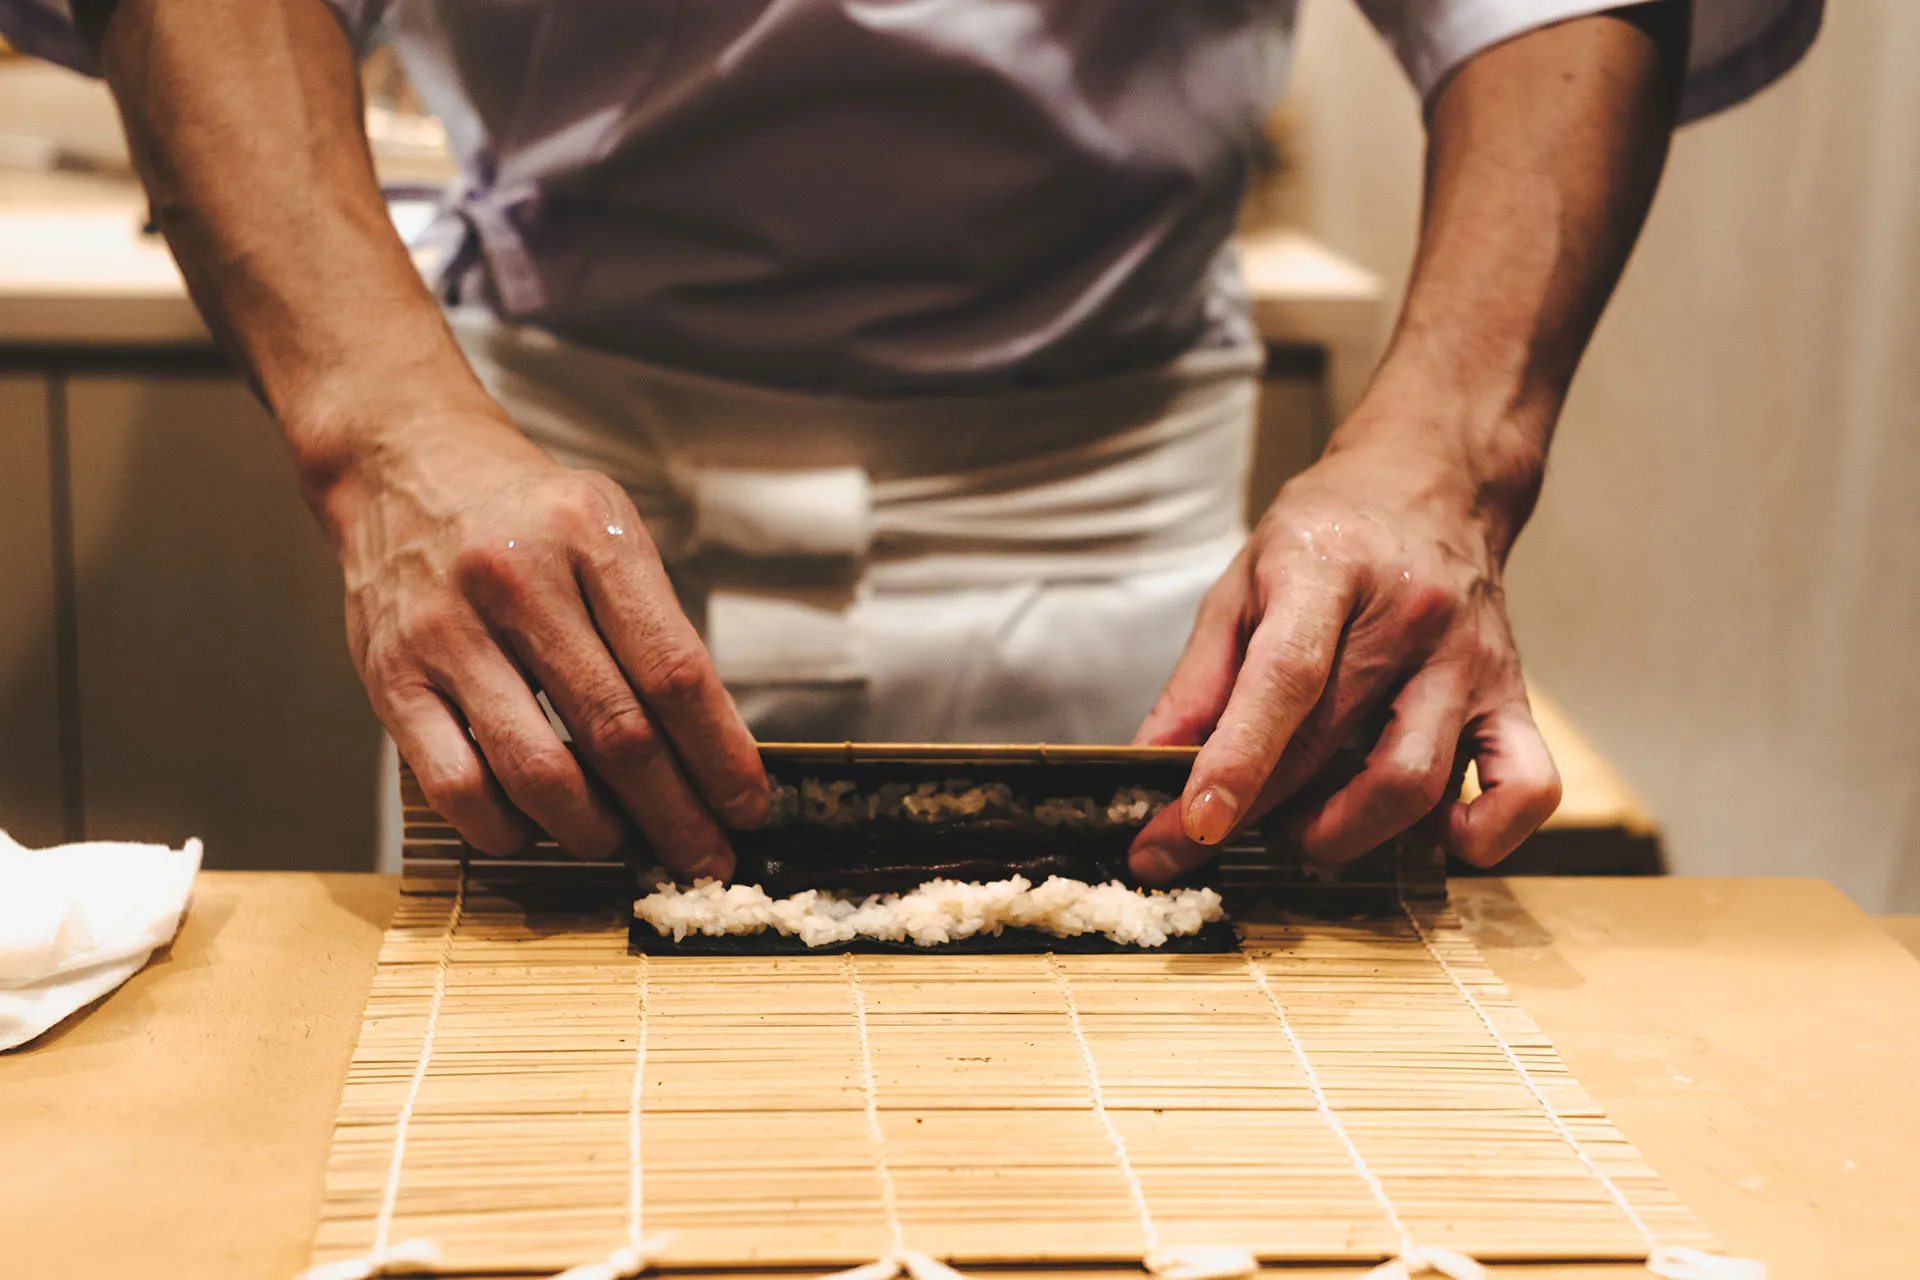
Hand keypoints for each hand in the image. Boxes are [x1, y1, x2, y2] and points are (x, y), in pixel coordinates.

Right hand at [320, 410, 767, 874]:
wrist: (403, 464)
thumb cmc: (527, 514)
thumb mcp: (610, 532)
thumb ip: (655, 628)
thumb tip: (711, 751)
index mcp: (592, 538)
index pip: (675, 671)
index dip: (720, 755)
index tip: (748, 806)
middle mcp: (518, 580)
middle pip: (618, 732)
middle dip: (674, 814)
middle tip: (705, 858)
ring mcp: (446, 632)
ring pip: (538, 772)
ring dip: (595, 831)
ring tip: (623, 844)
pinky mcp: (389, 678)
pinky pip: (456, 787)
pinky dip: (508, 829)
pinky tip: (536, 828)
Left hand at [1128, 429, 1560, 881]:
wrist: (1433, 482)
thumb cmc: (1328, 535)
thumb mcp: (1242, 582)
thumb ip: (1197, 679)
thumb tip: (1150, 763)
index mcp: (1330, 571)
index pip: (1286, 679)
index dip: (1237, 761)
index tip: (1193, 825)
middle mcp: (1412, 618)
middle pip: (1335, 746)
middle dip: (1257, 815)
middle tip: (1206, 840)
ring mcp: (1471, 661)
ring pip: (1418, 783)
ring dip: (1344, 833)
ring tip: (1298, 830)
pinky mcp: (1514, 696)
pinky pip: (1524, 790)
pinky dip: (1476, 836)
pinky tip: (1422, 832)